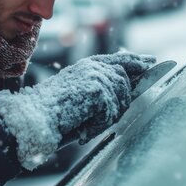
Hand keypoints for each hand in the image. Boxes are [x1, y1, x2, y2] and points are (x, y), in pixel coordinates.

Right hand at [0, 51, 155, 169]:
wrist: (33, 118)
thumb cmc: (51, 111)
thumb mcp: (78, 93)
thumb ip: (100, 88)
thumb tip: (127, 91)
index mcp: (88, 64)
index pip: (120, 59)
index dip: (137, 60)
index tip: (151, 61)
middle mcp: (94, 66)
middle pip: (125, 83)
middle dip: (120, 103)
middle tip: (96, 120)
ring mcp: (97, 76)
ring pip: (120, 101)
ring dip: (105, 118)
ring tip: (83, 122)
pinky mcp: (98, 89)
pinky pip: (111, 113)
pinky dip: (97, 126)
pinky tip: (82, 126)